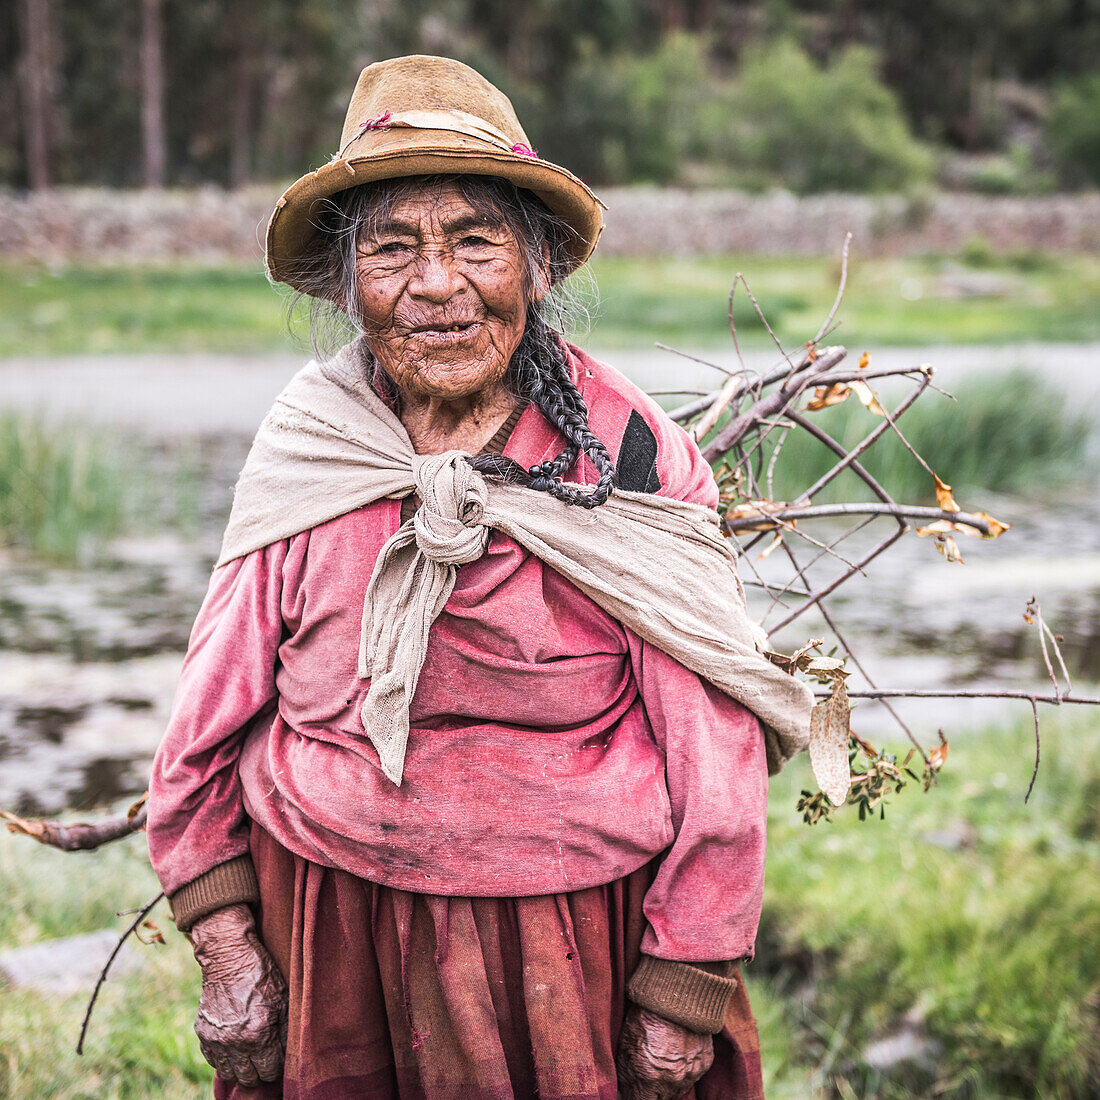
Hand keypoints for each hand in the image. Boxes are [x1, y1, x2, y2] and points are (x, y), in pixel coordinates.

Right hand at [188, 903, 287, 1086]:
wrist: (229, 956)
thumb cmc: (261, 974)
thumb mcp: (283, 999)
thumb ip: (286, 1031)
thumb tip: (290, 1054)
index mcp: (258, 1035)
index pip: (269, 1072)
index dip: (277, 1067)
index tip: (280, 1058)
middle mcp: (234, 1042)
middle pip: (248, 1078)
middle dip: (260, 1071)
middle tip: (266, 1058)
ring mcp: (216, 1039)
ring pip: (229, 1073)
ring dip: (241, 1068)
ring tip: (251, 1055)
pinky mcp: (203, 1033)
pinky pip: (213, 1060)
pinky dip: (224, 1058)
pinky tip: (235, 1047)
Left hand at [616, 1005, 713, 1099]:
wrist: (674, 994)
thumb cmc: (645, 1017)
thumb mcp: (625, 1046)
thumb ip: (624, 1077)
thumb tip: (621, 1094)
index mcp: (650, 1077)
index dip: (635, 1096)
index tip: (632, 1091)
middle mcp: (673, 1080)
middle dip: (651, 1091)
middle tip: (646, 1073)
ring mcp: (691, 1073)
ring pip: (677, 1090)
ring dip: (669, 1082)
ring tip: (661, 1060)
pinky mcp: (705, 1063)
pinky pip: (692, 1076)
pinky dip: (684, 1070)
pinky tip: (676, 1054)